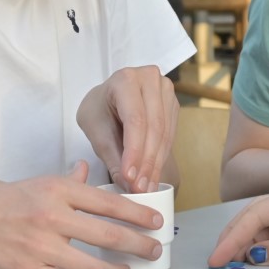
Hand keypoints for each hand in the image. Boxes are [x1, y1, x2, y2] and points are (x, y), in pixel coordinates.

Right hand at [0, 162, 164, 268]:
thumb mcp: (34, 182)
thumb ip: (66, 182)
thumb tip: (88, 171)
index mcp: (56, 189)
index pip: (109, 203)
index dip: (138, 215)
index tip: (156, 222)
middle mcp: (51, 217)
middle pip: (109, 236)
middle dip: (138, 247)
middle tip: (153, 252)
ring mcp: (40, 247)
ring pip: (93, 268)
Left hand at [78, 65, 177, 192]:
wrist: (109, 99)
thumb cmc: (99, 110)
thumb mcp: (95, 130)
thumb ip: (112, 156)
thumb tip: (128, 184)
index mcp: (125, 79)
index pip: (135, 119)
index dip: (134, 151)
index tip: (130, 177)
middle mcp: (150, 79)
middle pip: (154, 127)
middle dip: (146, 162)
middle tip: (139, 188)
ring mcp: (165, 90)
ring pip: (165, 134)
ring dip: (155, 164)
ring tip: (145, 187)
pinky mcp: (172, 105)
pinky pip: (170, 136)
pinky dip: (160, 158)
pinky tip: (152, 176)